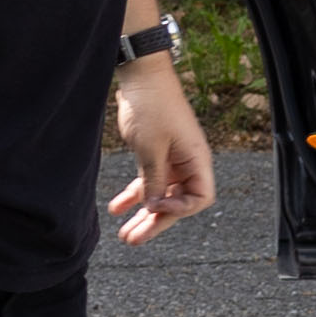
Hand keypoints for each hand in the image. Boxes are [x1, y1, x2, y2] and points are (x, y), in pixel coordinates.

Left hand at [106, 57, 218, 242]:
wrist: (141, 76)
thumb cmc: (153, 107)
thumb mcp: (151, 149)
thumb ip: (154, 181)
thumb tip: (154, 208)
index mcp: (196, 159)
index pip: (199, 198)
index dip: (179, 210)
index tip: (155, 208)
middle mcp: (187, 162)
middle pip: (177, 202)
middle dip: (155, 222)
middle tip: (133, 240)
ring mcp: (171, 159)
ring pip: (159, 195)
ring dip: (142, 215)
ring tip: (125, 235)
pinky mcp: (155, 154)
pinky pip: (146, 181)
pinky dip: (132, 195)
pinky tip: (116, 208)